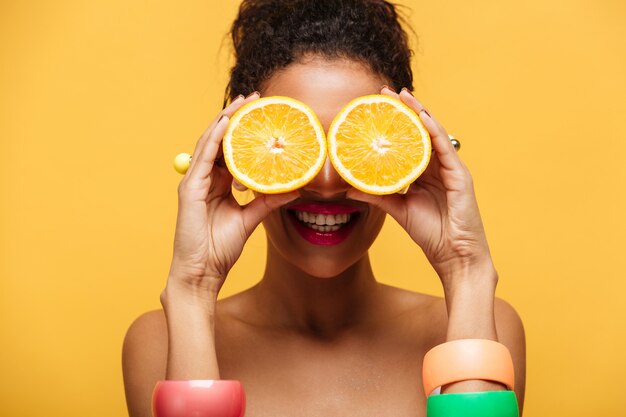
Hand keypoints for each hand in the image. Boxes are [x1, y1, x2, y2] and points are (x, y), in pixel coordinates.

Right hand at [167, 93, 298, 297]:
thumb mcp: (250, 219)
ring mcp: (195, 182)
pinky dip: (214, 138)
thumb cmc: (220, 248)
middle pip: (219, 140)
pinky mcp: (190, 189)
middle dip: (235, 117)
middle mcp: (204, 178)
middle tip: (255, 98)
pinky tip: (225, 122)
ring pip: (210, 142)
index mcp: (217, 184)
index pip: (230, 149)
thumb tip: (293, 189)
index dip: (243, 129)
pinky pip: (203, 157)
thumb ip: (267, 202)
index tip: (260, 113)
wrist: (203, 272)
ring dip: (225, 120)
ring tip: (242, 102)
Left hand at [347, 87, 495, 288]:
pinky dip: (432, 130)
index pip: (408, 142)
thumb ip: (375, 196)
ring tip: (401, 96)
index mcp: (424, 173)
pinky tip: (421, 116)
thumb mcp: (396, 210)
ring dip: (418, 112)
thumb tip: (347, 188)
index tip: (375, 107)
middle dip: (404, 110)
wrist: (454, 256)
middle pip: (420, 131)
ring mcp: (451, 169)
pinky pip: (445, 148)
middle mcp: (438, 167)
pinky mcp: (460, 175)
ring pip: (433, 133)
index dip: (394, 124)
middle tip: (384, 92)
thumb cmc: (430, 233)